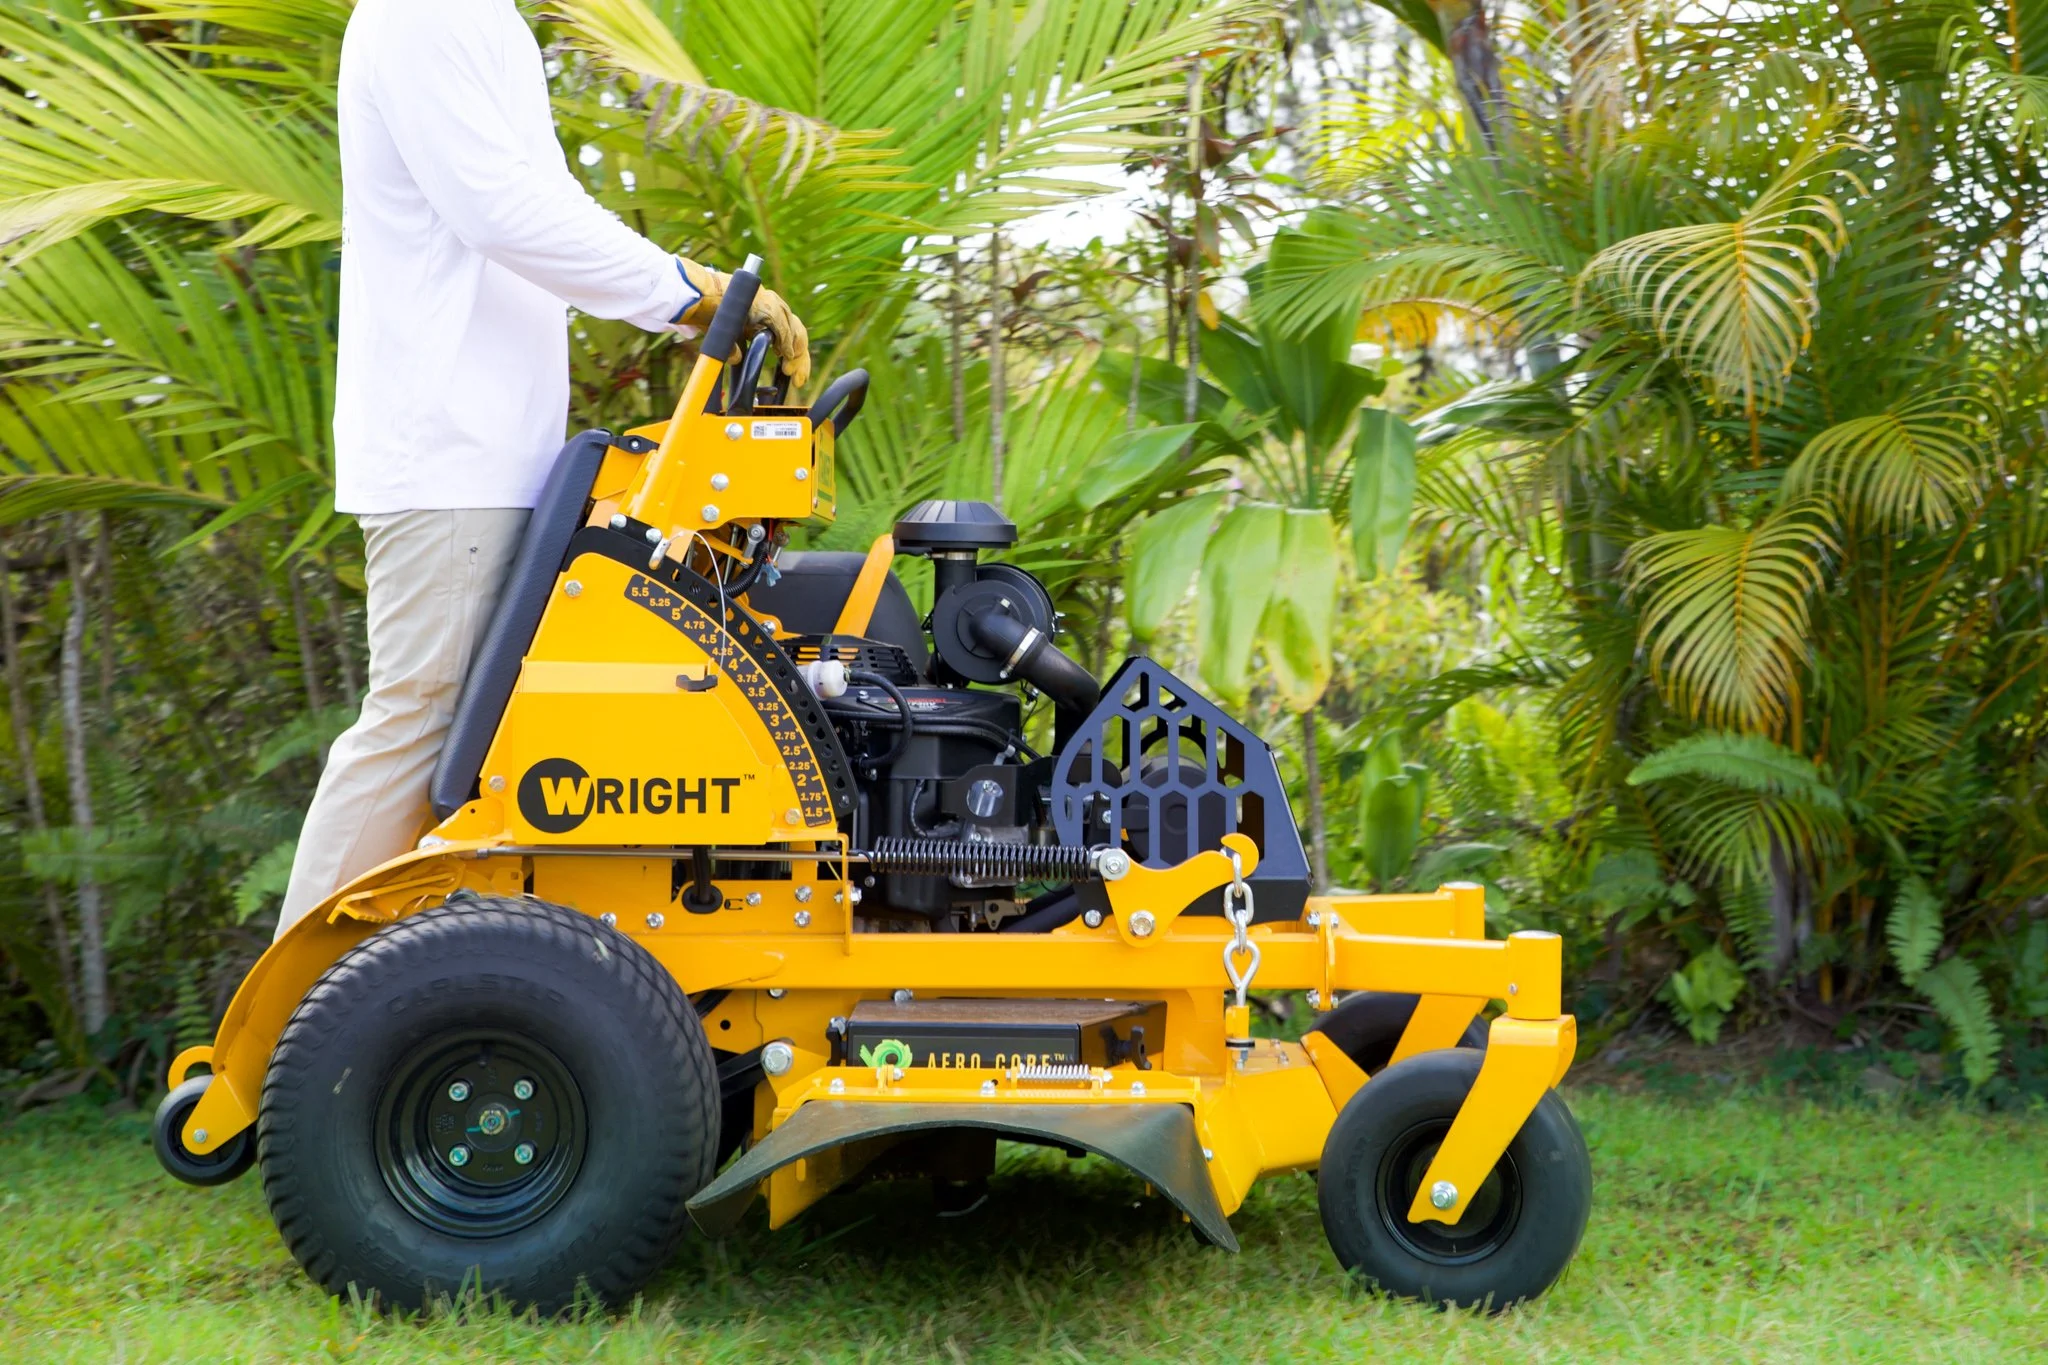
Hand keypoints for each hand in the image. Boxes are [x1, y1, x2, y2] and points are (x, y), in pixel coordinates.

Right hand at [675, 258, 811, 387]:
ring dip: (795, 351)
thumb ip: (734, 346)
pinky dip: (785, 341)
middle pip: (795, 330)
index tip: (792, 372)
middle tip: (798, 378)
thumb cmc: (707, 311)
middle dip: (800, 357)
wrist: (697, 295)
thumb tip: (737, 359)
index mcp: (765, 311)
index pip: (788, 330)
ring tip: (792, 369)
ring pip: (793, 327)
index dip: (794, 352)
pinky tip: (787, 355)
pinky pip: (781, 324)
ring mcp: (769, 302)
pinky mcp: (764, 304)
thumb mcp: (726, 333)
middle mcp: (770, 304)